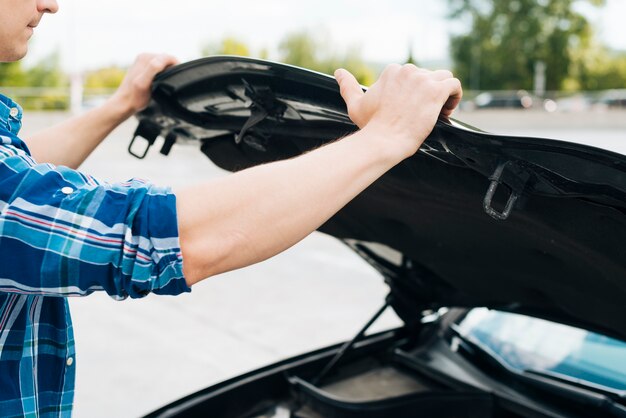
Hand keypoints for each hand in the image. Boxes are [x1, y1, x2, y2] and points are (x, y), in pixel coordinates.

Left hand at [110, 53, 178, 116]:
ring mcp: (143, 62)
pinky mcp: (143, 68)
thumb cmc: (135, 97)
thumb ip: (153, 68)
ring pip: (163, 64)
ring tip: (165, 84)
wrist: (124, 103)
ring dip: (167, 72)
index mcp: (145, 57)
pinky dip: (162, 74)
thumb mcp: (144, 83)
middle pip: (166, 60)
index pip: (169, 57)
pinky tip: (159, 83)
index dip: (177, 67)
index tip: (178, 79)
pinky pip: (158, 68)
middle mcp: (144, 56)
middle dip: (172, 70)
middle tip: (171, 83)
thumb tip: (164, 59)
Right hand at [334, 64, 461, 157]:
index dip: (415, 92)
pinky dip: (454, 98)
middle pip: (429, 77)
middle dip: (428, 94)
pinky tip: (445, 112)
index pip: (413, 75)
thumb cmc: (371, 126)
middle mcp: (408, 71)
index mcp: (393, 71)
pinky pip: (455, 85)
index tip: (411, 109)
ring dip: (444, 93)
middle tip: (423, 115)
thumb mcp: (356, 104)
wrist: (383, 140)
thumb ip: (348, 86)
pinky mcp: (436, 91)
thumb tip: (338, 72)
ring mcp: (423, 80)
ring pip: (444, 78)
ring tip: (438, 112)